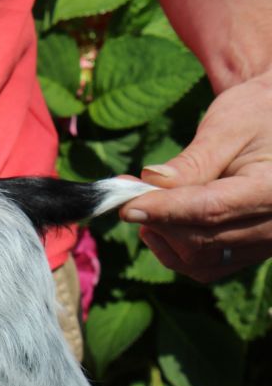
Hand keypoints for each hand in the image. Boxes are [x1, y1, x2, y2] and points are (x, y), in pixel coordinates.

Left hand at [119, 71, 271, 282]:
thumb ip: (192, 161)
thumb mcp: (227, 128)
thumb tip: (151, 181)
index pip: (212, 209)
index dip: (165, 210)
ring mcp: (263, 244)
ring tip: (148, 206)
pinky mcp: (247, 253)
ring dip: (163, 237)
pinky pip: (203, 267)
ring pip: (198, 259)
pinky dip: (174, 251)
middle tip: (127, 196)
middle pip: (201, 239)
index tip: (127, 206)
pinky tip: (161, 225)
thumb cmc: (256, 118)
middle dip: (157, 220)